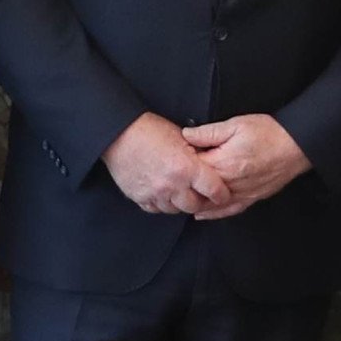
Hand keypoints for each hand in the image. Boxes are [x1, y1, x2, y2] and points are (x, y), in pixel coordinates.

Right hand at [104, 113, 228, 216]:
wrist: (118, 133)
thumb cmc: (149, 130)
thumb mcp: (181, 136)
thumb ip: (197, 154)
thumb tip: (210, 165)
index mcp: (187, 168)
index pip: (214, 190)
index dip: (221, 194)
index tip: (222, 194)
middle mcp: (172, 185)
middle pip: (195, 206)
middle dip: (201, 201)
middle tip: (201, 194)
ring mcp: (155, 194)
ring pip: (175, 210)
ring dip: (180, 202)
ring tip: (180, 191)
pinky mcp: (140, 197)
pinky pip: (156, 209)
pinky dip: (162, 203)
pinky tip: (163, 193)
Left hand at [175, 113, 311, 218]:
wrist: (297, 146)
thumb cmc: (269, 132)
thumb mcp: (236, 124)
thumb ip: (209, 132)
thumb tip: (185, 135)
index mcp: (223, 162)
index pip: (192, 168)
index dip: (180, 164)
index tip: (171, 159)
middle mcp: (230, 182)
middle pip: (199, 189)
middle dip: (184, 185)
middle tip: (171, 179)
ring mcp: (241, 193)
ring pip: (211, 204)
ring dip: (195, 202)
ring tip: (179, 199)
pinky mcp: (251, 198)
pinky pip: (229, 210)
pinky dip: (214, 214)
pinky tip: (201, 214)